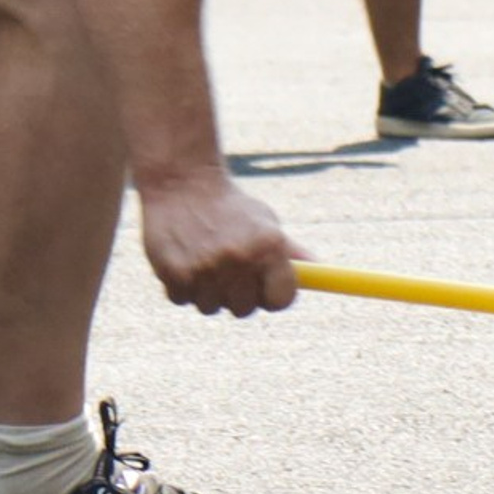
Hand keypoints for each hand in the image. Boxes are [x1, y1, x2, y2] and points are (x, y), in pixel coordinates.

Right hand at [137, 170, 303, 315]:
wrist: (181, 184)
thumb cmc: (230, 206)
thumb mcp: (265, 221)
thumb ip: (289, 251)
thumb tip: (318, 269)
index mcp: (269, 246)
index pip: (282, 299)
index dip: (274, 298)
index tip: (267, 291)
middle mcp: (240, 259)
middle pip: (246, 309)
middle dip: (239, 296)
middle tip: (232, 272)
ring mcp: (206, 269)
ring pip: (212, 307)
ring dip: (209, 292)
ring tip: (205, 260)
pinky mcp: (174, 274)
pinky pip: (183, 300)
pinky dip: (183, 286)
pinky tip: (184, 258)